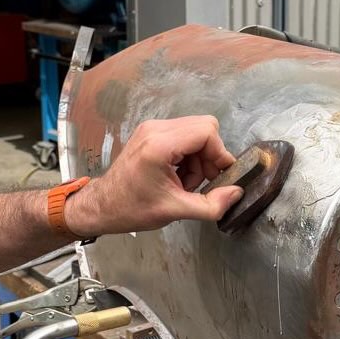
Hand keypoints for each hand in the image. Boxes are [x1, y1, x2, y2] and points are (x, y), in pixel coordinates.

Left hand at [64, 115, 242, 235]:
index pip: (207, 132)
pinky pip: (183, 135)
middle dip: (210, 156)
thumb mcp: (175, 211)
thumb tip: (236, 193)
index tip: (220, 176)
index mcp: (159, 145)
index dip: (220, 154)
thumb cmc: (131, 208)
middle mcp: (155, 129)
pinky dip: (188, 156)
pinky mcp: (150, 132)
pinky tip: (178, 176)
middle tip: (204, 181)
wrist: (103, 205)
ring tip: (186, 182)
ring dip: (199, 158)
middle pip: (204, 127)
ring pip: (195, 131)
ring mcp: (151, 128)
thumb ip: (211, 205)